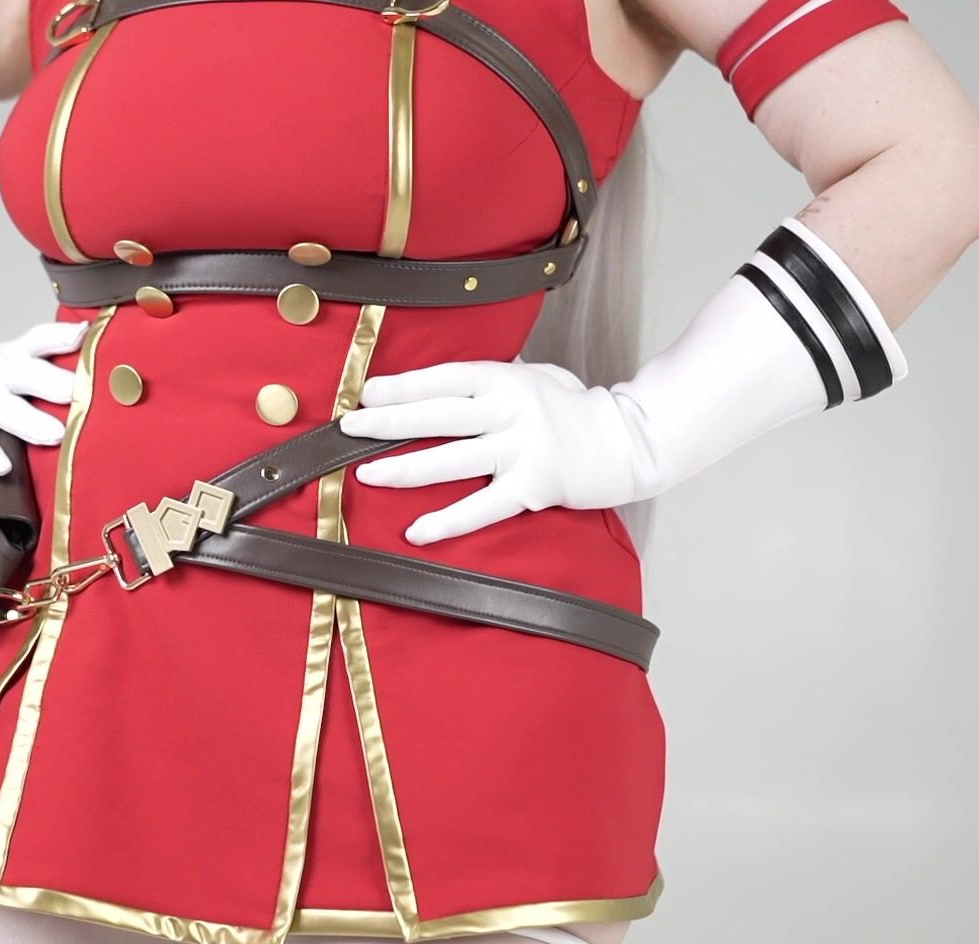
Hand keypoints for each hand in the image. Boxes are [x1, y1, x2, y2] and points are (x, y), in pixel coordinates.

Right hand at [0, 320, 87, 474]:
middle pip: (26, 373)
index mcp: (18, 357)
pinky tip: (3, 467)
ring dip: (30, 421)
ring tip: (56, 434)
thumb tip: (118, 381)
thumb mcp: (22, 373)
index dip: (60, 336)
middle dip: (53, 382)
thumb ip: (58, 373)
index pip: (40, 340)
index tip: (84, 334)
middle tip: (79, 393)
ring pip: (4, 409)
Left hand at [339, 359, 649, 544]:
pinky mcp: (533, 488)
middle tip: (349, 427)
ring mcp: (522, 450)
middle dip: (388, 421)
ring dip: (405, 468)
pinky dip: (447, 521)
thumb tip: (444, 382)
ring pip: (452, 459)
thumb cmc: (578, 408)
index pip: (444, 379)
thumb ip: (494, 378)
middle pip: (438, 416)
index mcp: (507, 380)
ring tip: (368, 474)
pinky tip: (416, 531)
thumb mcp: (537, 377)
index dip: (403, 386)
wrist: (629, 442)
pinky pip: (481, 508)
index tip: (366, 392)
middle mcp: (510, 411)